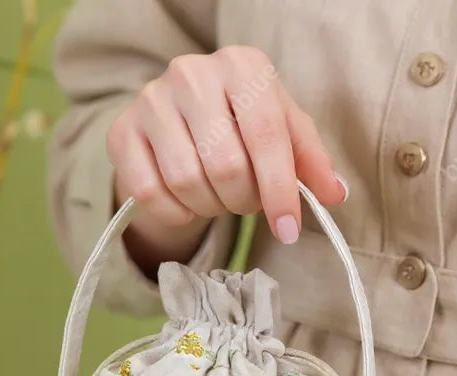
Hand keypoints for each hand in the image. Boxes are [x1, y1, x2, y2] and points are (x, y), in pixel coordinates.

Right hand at [106, 46, 346, 270]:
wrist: (179, 120)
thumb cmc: (241, 126)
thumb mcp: (282, 134)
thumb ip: (310, 161)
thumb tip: (335, 194)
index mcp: (242, 65)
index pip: (266, 135)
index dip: (279, 190)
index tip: (288, 229)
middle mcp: (192, 73)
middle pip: (226, 165)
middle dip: (243, 200)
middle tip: (245, 202)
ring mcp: (151, 100)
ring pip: (186, 181)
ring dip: (209, 207)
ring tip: (217, 198)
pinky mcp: (121, 132)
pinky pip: (150, 193)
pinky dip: (175, 212)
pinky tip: (186, 204)